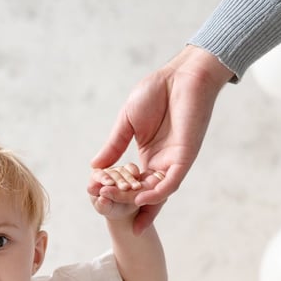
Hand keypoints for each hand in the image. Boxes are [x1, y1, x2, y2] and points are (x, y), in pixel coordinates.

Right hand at [91, 46, 233, 226]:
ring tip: (117, 205)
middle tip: (103, 203)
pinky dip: (157, 193)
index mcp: (149, 155)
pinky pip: (171, 182)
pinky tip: (140, 199)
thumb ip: (114, 145)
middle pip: (143, 192)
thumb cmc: (156, 92)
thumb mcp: (127, 123)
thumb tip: (95, 167)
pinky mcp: (185, 157)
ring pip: (156, 191)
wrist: (182, 76)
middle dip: (123, 200)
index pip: (132, 183)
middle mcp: (162, 163)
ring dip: (137, 200)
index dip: (116, 191)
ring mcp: (174, 162)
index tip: (96, 196)